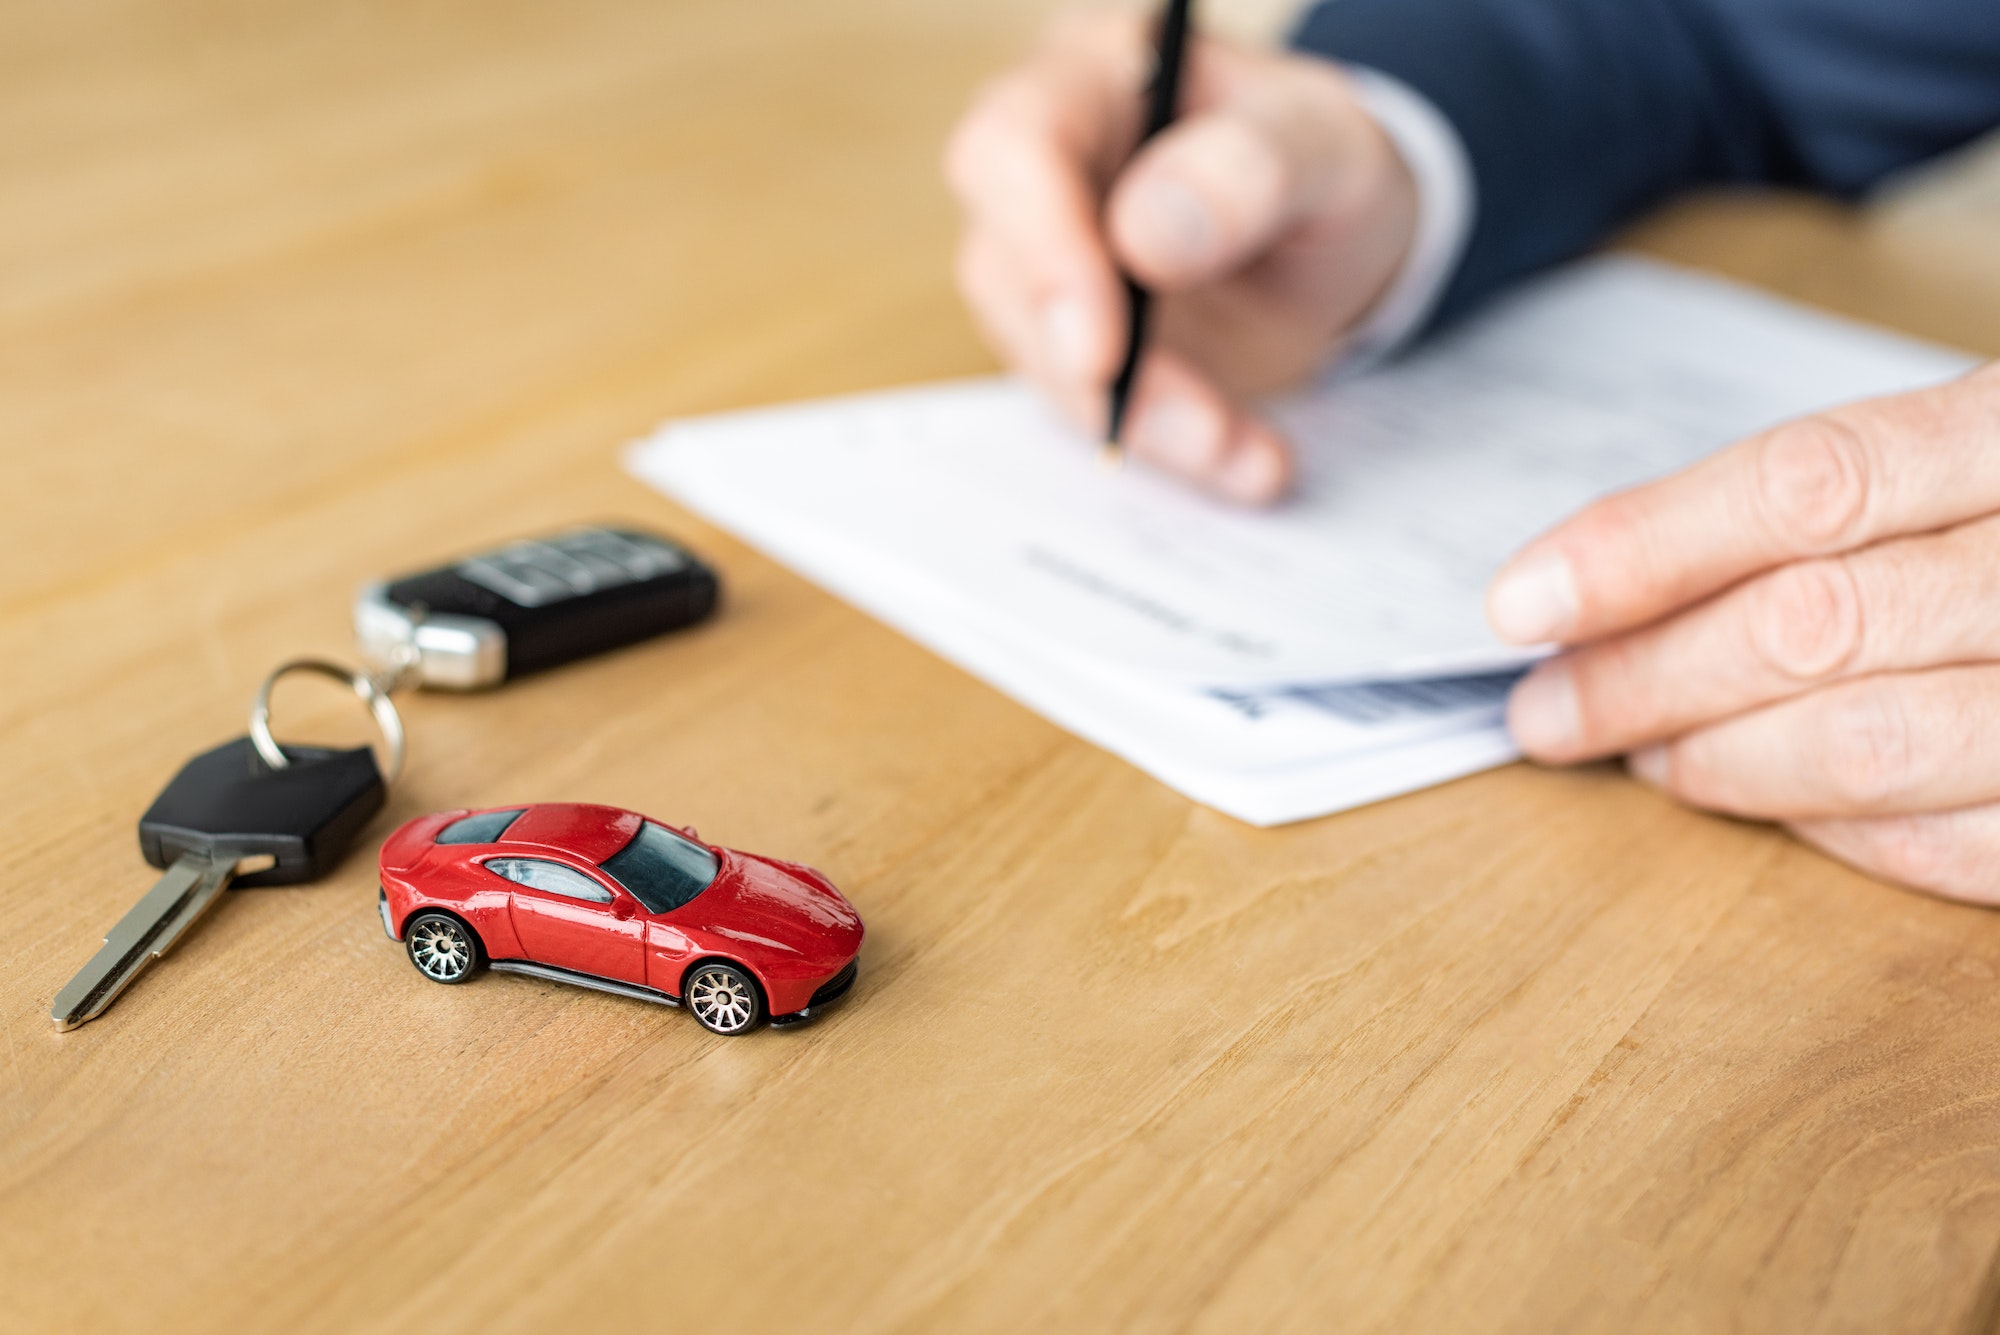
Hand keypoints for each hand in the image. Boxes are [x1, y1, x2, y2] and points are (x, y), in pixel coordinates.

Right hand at [943, 10, 1417, 503]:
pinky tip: (1246, 459)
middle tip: (1188, 427)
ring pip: (1044, 358)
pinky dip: (1171, 447)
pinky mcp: (1077, 348)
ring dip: (1140, 420)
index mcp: (1089, 79)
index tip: (1104, 346)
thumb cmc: (1320, 157)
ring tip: (1238, 448)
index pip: (1013, 149)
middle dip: (1086, 366)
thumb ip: (1251, 168)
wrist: (1341, 237)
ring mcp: (1050, 268)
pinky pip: (1096, 409)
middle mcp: (1046, 174)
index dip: (1042, 249)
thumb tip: (1146, 234)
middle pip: (1003, 269)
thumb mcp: (1325, 141)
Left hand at [1487, 361, 1999, 902]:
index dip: (1642, 549)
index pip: (1803, 483)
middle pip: (1810, 620)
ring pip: (1867, 741)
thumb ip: (1843, 501)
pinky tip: (1766, 808)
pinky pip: (1953, 844)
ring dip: (1718, 762)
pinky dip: (1835, 833)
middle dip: (1644, 676)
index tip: (1520, 606)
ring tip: (1636, 756)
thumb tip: (1613, 581)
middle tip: (1546, 713)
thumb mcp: (1978, 453)